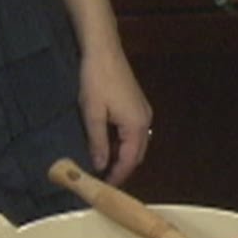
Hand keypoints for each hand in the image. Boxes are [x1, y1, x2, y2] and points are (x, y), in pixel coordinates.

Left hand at [78, 48, 151, 184]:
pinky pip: (134, 133)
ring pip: (136, 144)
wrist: (104, 51)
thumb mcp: (92, 113)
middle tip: (103, 178)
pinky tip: (108, 143)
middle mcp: (145, 122)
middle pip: (137, 155)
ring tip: (103, 163)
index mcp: (136, 126)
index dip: (117, 175)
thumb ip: (98, 142)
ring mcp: (143, 113)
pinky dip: (123, 143)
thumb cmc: (97, 80)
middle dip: (122, 168)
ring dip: (122, 155)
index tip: (104, 186)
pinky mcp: (138, 107)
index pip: (129, 160)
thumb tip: (100, 165)